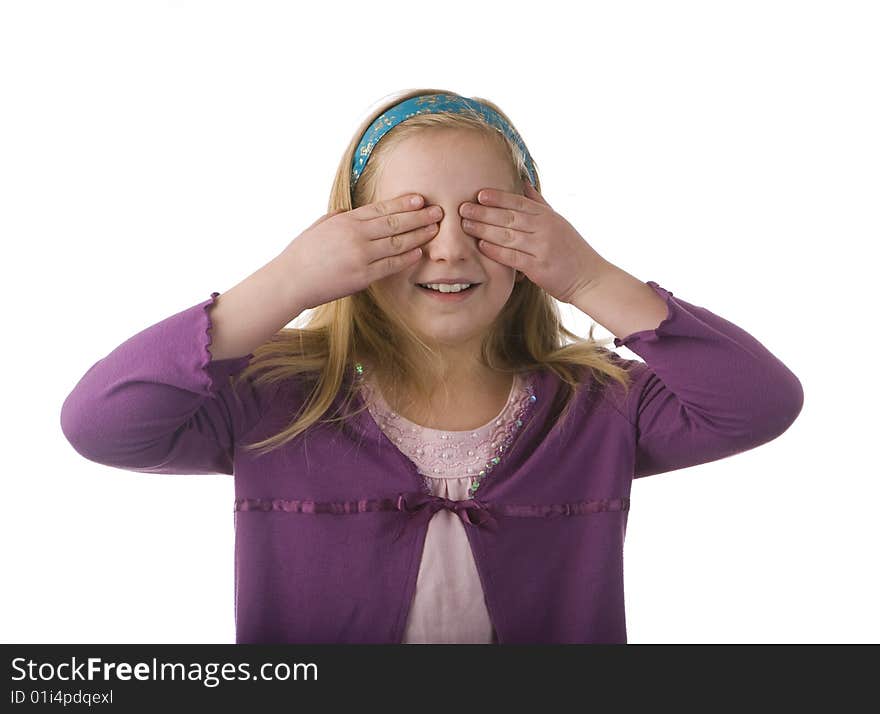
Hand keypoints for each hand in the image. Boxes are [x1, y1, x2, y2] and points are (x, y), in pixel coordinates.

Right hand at [280, 193, 441, 310]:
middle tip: (439, 211)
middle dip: (419, 216)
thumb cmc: (303, 254)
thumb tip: (351, 210)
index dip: (403, 203)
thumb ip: (338, 217)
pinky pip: (390, 266)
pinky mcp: (362, 277)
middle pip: (394, 222)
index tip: (420, 199)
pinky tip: (419, 252)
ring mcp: (360, 256)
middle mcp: (355, 235)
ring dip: (418, 235)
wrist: (290, 280)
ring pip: (397, 243)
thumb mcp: (320, 226)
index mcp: (346, 220)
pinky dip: (406, 258)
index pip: (381, 209)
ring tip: (435, 230)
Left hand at [460, 182, 607, 303]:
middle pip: (509, 217)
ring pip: (508, 235)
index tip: (479, 193)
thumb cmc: (572, 250)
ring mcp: (542, 248)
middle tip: (462, 208)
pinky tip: (482, 246)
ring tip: (466, 225)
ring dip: (484, 229)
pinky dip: (496, 251)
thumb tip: (524, 182)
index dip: (499, 197)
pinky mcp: (539, 268)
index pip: (519, 202)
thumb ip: (539, 203)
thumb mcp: (558, 222)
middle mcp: (545, 229)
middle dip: (484, 211)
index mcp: (548, 217)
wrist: (590, 278)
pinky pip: (513, 257)